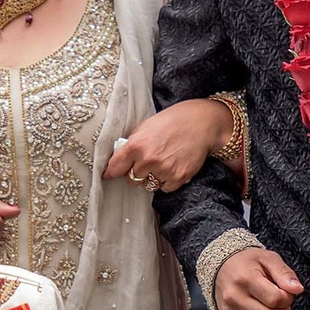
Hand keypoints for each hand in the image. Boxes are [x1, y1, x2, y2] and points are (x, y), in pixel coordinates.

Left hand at [105, 99, 231, 192]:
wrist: (201, 123)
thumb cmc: (172, 121)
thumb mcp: (146, 127)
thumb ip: (132, 144)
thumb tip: (119, 159)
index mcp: (136, 145)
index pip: (115, 168)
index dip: (110, 172)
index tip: (107, 176)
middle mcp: (148, 159)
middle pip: (132, 179)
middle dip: (136, 173)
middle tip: (145, 164)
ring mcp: (164, 170)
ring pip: (148, 186)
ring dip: (151, 178)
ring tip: (161, 163)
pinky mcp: (178, 177)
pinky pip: (165, 188)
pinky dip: (166, 181)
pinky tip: (172, 166)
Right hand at [214, 246, 302, 309]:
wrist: (221, 267)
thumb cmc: (247, 262)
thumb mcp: (268, 258)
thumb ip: (284, 273)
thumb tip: (297, 289)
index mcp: (245, 279)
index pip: (275, 299)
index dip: (287, 298)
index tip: (285, 292)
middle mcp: (234, 298)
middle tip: (282, 304)